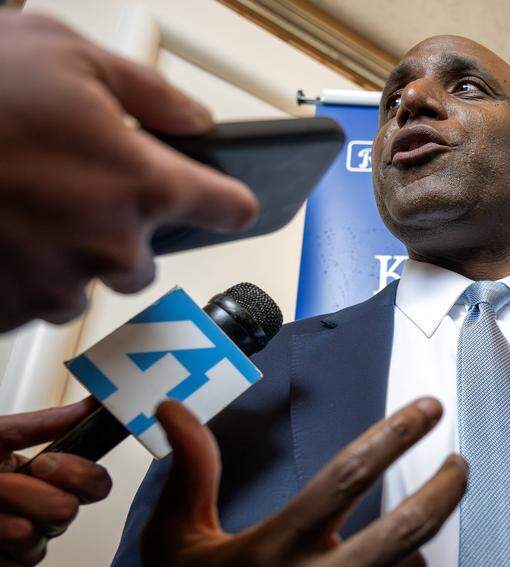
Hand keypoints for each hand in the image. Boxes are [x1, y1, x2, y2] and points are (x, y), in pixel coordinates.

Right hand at [0, 13, 256, 331]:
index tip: (225, 201)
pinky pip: (32, 302)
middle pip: (146, 261)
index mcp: (143, 185)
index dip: (227, 199)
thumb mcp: (67, 54)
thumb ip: (150, 93)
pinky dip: (20, 274)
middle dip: (121, 231)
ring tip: (21, 207)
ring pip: (86, 284)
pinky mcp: (7, 310)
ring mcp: (56, 285)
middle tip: (73, 189)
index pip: (228, 208)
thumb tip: (195, 120)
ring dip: (67, 256)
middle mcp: (110, 247)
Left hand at [0, 398, 111, 566]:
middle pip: (66, 511)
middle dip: (20, 493)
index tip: (43, 463)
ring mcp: (26, 549)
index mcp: (47, 481)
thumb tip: (89, 406)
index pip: (95, 484)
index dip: (76, 475)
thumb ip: (41, 425)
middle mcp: (42, 516)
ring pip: (31, 540)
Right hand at [137, 398, 466, 566]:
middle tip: (457, 463)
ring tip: (396, 531)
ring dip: (412, 546)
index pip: (349, 477)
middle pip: (409, 527)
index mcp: (270, 554)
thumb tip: (175, 410)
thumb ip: (191, 473)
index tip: (428, 410)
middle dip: (446, 487)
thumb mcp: (173, 544)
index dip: (396, 435)